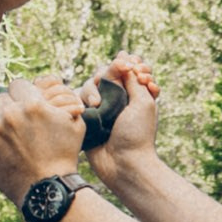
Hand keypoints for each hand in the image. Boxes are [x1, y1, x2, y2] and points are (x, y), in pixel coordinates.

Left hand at [0, 78, 84, 195]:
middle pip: (2, 96)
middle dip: (8, 107)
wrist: (47, 189)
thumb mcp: (75, 125)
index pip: (18, 84)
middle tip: (14, 124)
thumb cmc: (64, 157)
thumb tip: (57, 89)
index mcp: (34, 104)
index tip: (22, 107)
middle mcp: (12, 113)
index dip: (21, 95)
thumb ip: (66, 102)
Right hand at [87, 54, 159, 182]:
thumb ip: (134, 78)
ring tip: (98, 103)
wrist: (123, 164)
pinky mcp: (87, 117)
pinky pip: (78, 99)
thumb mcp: (143, 102)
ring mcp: (101, 108)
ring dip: (93, 89)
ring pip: (90, 84)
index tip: (136, 69)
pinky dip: (82, 100)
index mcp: (134, 94)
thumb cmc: (137, 135)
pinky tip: (89, 108)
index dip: (129, 64)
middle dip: (109, 73)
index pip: (127, 69)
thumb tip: (125, 56)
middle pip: (106, 72)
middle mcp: (117, 99)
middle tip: (115, 76)